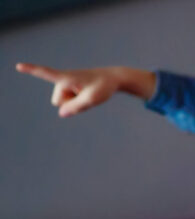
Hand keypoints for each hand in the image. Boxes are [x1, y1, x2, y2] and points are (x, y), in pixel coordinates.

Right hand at [15, 63, 154, 116]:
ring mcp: (65, 84)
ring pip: (63, 104)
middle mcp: (63, 80)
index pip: (46, 73)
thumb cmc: (104, 87)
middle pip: (59, 102)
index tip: (19, 66)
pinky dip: (78, 102)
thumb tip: (61, 113)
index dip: (32, 70)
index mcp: (67, 77)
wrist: (113, 79)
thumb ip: (76, 107)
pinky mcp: (68, 88)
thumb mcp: (92, 99)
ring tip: (88, 92)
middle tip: (88, 93)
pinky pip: (68, 104)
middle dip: (71, 104)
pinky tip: (86, 93)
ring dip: (76, 103)